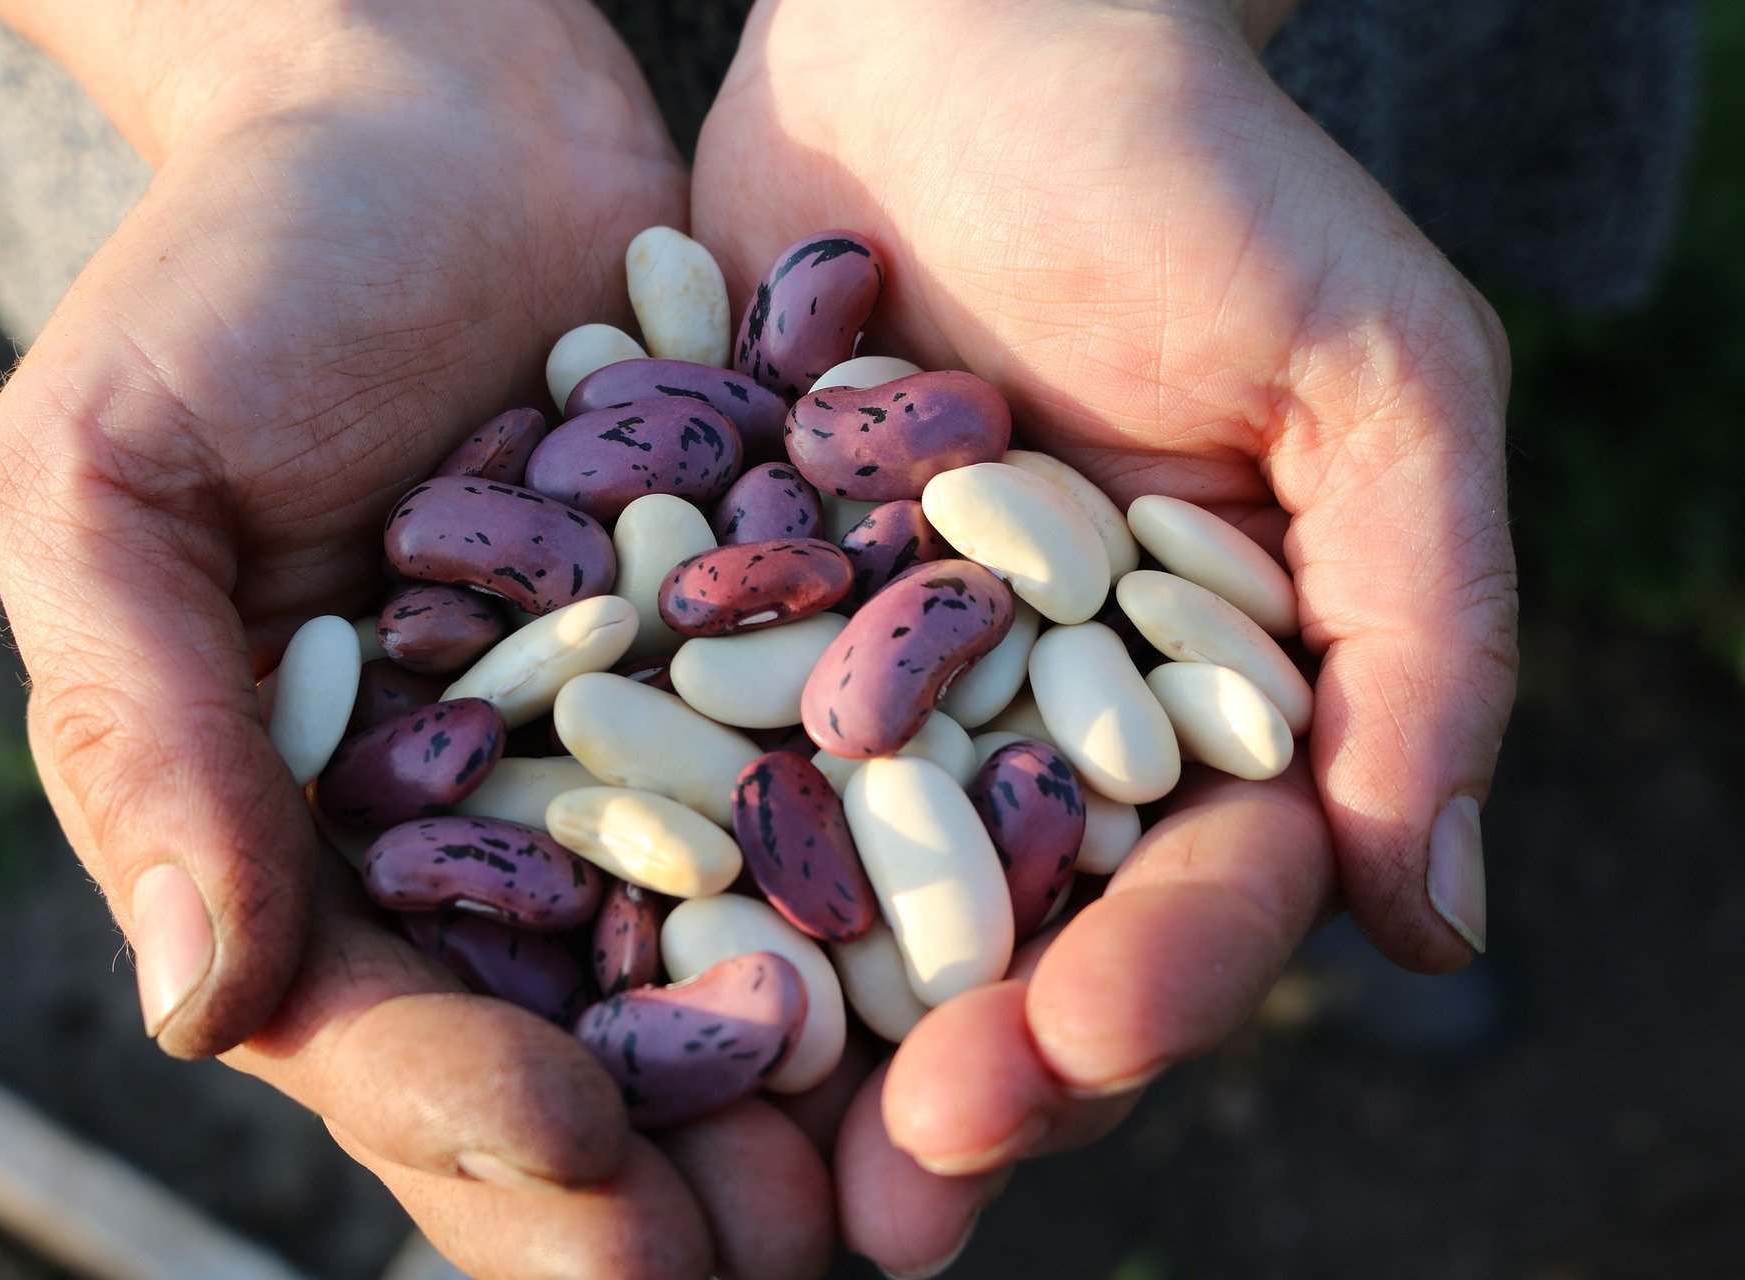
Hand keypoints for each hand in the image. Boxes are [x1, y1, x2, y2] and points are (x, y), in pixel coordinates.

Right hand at [0, 1, 839, 1273]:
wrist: (437, 99)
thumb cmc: (238, 275)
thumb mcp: (118, 483)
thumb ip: (146, 728)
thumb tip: (195, 1001)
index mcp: (323, 837)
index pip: (392, 1037)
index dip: (480, 1131)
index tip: (592, 1177)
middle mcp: (503, 830)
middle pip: (590, 1054)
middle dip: (684, 1174)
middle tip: (803, 1252)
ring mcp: (658, 751)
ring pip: (744, 960)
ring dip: (834, 1076)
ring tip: (937, 1151)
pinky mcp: (785, 648)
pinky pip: (859, 782)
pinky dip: (926, 863)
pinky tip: (1015, 935)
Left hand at [695, 0, 1515, 1269]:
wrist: (973, 26)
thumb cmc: (1198, 176)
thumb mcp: (1370, 379)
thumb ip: (1423, 637)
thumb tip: (1434, 927)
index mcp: (1203, 704)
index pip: (1197, 894)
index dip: (1149, 995)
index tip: (1066, 1059)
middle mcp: (1032, 722)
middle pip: (1008, 940)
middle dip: (953, 1073)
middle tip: (880, 1209)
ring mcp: (868, 681)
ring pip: (835, 893)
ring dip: (782, 1030)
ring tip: (710, 1144)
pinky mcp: (725, 615)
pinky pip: (679, 755)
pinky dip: (633, 853)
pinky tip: (572, 957)